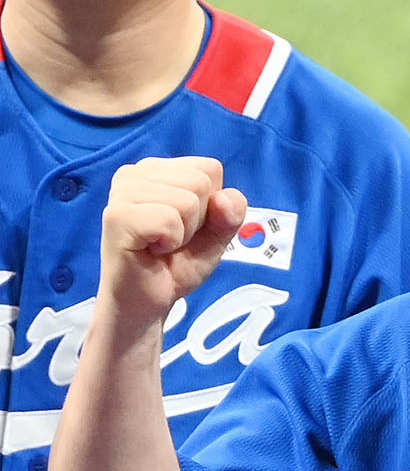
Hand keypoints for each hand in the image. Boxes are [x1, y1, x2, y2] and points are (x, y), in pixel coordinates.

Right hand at [99, 156, 246, 325]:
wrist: (147, 301)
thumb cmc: (176, 264)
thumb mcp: (216, 236)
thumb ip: (231, 214)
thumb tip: (224, 198)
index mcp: (158, 169)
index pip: (210, 169)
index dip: (211, 206)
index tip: (188, 227)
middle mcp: (136, 172)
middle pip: (201, 182)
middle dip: (198, 220)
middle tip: (173, 239)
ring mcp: (123, 191)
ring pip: (187, 200)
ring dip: (184, 233)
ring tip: (162, 244)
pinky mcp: (118, 215)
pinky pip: (169, 220)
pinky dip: (171, 242)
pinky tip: (152, 250)